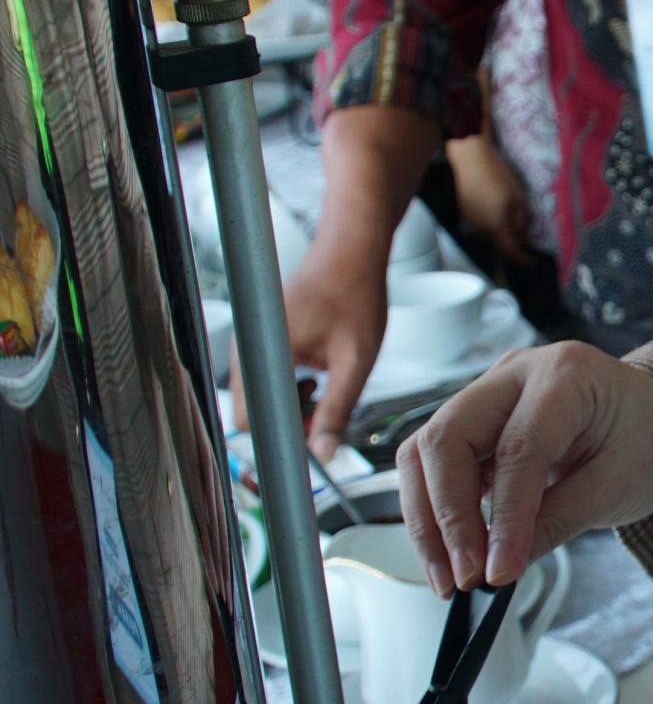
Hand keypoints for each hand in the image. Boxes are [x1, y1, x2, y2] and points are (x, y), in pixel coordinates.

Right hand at [232, 232, 388, 460]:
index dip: (281, 436)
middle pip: (254, 411)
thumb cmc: (353, 292)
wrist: (350, 251)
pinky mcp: (260, 339)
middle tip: (326, 410)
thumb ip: (338, 409)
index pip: (249, 419)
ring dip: (292, 404)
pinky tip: (315, 376)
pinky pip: (266, 379)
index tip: (313, 436)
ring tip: (324, 387)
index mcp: (262, 352)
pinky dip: (289, 388)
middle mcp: (247, 348)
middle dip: (290, 420)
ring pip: (261, 396)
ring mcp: (251, 343)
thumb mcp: (354, 360)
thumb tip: (325, 452)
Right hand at [399, 343, 652, 592]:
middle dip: (446, 516)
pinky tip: (450, 553)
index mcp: (565, 375)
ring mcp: (489, 392)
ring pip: (425, 449)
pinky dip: (434, 509)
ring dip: (427, 518)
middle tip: (464, 578)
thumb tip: (499, 567)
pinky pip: (435, 461)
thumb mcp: (617, 486)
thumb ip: (556, 522)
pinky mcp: (476, 421)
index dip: (503, 517)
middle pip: (448, 437)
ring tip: (449, 578)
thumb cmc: (649, 441)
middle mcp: (515, 372)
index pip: (517, 448)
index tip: (496, 572)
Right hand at [446, 132, 536, 265]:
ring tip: (515, 229)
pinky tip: (500, 217)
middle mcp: (480, 232)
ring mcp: (469, 223)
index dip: (525, 260)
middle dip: (514, 248)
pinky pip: (481, 229)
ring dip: (503, 238)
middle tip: (527, 244)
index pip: (512, 253)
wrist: (466, 158)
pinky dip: (493, 228)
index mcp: (495, 229)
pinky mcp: (463, 215)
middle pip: (500, 248)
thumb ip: (522, 221)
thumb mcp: (518, 198)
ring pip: (490, 238)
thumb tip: (523, 236)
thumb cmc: (495, 175)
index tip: (535, 262)